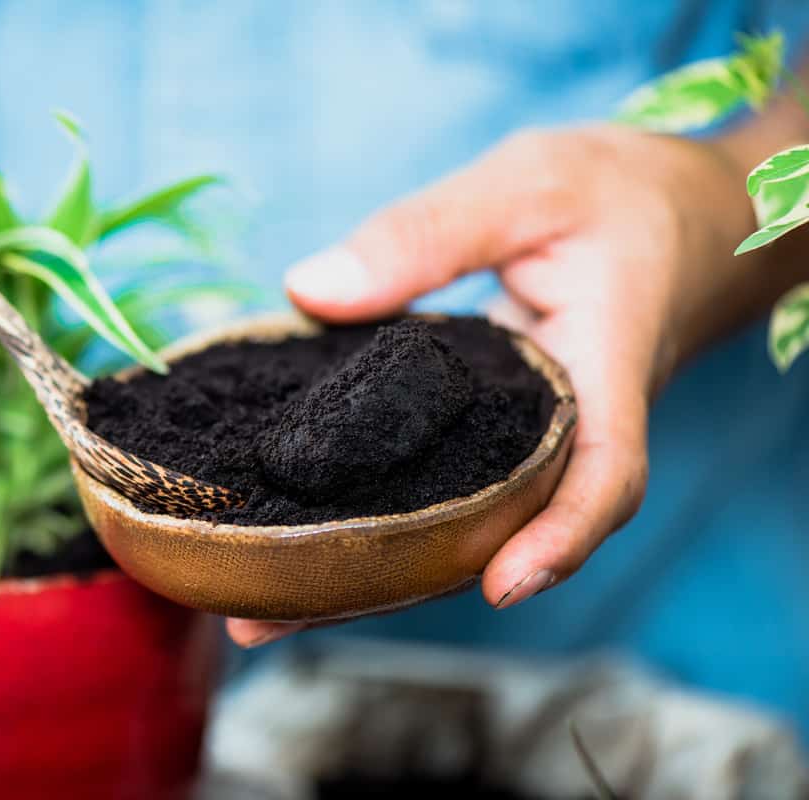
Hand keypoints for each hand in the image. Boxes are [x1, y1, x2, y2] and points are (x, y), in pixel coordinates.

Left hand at [229, 124, 778, 647]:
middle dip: (394, 584)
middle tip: (269, 620)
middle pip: (492, 530)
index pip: (603, 471)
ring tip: (255, 606)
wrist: (679, 214)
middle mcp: (564, 425)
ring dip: (364, 567)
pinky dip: (376, 511)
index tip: (500, 583)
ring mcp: (526, 436)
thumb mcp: (529, 184)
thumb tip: (310, 289)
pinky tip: (298, 526)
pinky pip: (441, 479)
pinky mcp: (491, 428)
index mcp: (601, 367)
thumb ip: (427, 233)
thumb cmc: (619, 194)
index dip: (559, 536)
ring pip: (456, 519)